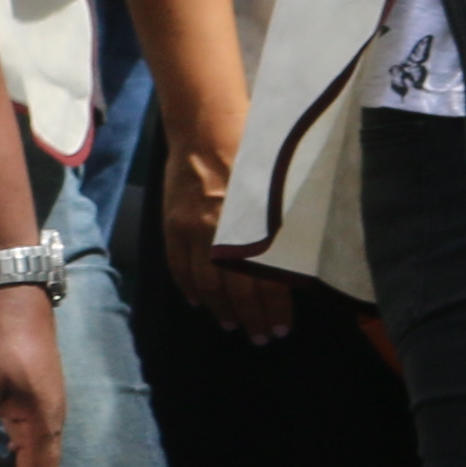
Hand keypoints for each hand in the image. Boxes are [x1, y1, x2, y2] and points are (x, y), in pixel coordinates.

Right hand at [162, 137, 287, 341]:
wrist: (207, 127)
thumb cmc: (255, 150)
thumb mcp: (279, 188)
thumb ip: (281, 226)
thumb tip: (291, 261)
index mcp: (258, 226)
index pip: (268, 281)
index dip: (276, 308)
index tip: (284, 328)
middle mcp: (225, 234)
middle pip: (238, 290)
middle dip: (251, 317)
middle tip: (262, 338)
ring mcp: (195, 231)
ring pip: (208, 284)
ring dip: (221, 310)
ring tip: (233, 327)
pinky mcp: (173, 225)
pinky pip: (180, 266)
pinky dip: (189, 288)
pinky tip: (200, 303)